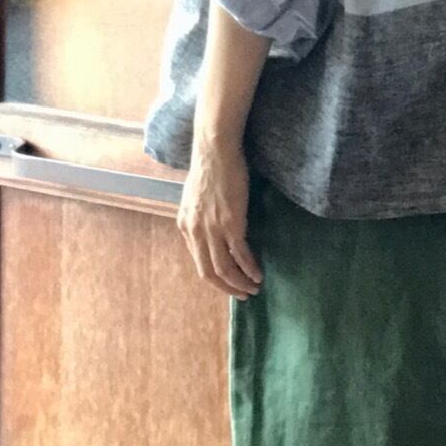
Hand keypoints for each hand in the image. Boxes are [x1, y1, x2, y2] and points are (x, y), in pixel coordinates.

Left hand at [178, 137, 262, 297]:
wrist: (216, 151)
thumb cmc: (210, 169)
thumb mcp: (196, 198)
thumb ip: (201, 217)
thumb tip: (212, 230)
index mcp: (186, 226)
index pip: (199, 261)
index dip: (215, 276)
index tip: (230, 282)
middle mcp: (195, 231)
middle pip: (208, 272)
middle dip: (227, 288)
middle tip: (242, 294)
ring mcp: (212, 228)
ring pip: (225, 268)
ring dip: (240, 282)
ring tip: (254, 288)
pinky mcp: (230, 223)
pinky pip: (240, 255)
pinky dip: (250, 268)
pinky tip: (259, 274)